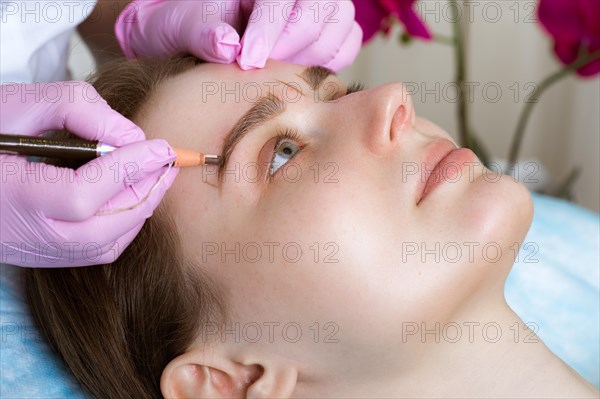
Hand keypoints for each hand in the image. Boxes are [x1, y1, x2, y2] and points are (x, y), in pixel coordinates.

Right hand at [0, 82, 177, 267]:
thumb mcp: (19, 104)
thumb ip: (75, 108)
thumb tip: (130, 136)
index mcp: (10, 195)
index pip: (82, 194)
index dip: (128, 170)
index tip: (162, 147)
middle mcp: (25, 234)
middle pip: (104, 228)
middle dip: (146, 192)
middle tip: (168, 161)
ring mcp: (36, 251)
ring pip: (107, 244)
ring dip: (140, 209)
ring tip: (157, 176)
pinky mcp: (45, 256)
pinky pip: (98, 250)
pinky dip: (125, 224)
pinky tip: (134, 196)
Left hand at [114, 0, 361, 70]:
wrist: (204, 37)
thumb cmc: (195, 27)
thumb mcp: (186, 25)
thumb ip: (201, 32)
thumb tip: (227, 45)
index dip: (268, 29)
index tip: (248, 61)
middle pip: (319, 12)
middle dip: (289, 47)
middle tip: (259, 69)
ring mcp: (323, 7)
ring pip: (338, 28)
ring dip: (308, 59)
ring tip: (274, 71)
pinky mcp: (334, 31)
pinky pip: (346, 47)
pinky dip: (326, 65)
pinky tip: (294, 72)